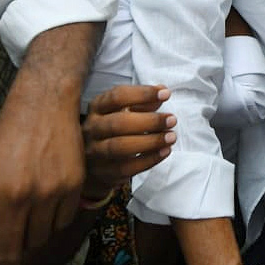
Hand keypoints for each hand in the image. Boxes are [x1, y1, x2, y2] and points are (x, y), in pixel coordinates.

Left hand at [0, 71, 85, 264]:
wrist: (43, 104)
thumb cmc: (4, 141)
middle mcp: (12, 198)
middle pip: (4, 259)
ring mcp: (44, 195)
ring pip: (35, 243)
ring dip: (29, 240)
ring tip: (26, 212)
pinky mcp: (70, 189)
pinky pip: (59, 225)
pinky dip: (51, 222)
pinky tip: (47, 198)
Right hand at [81, 85, 175, 199]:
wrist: (94, 164)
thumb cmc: (114, 131)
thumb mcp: (124, 110)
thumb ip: (143, 102)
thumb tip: (161, 91)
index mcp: (97, 107)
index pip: (117, 96)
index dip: (143, 94)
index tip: (166, 94)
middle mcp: (92, 128)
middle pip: (118, 123)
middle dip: (149, 121)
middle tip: (172, 120)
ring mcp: (94, 152)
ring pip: (120, 147)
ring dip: (150, 142)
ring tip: (171, 137)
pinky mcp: (102, 173)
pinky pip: (126, 168)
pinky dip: (148, 160)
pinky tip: (164, 151)